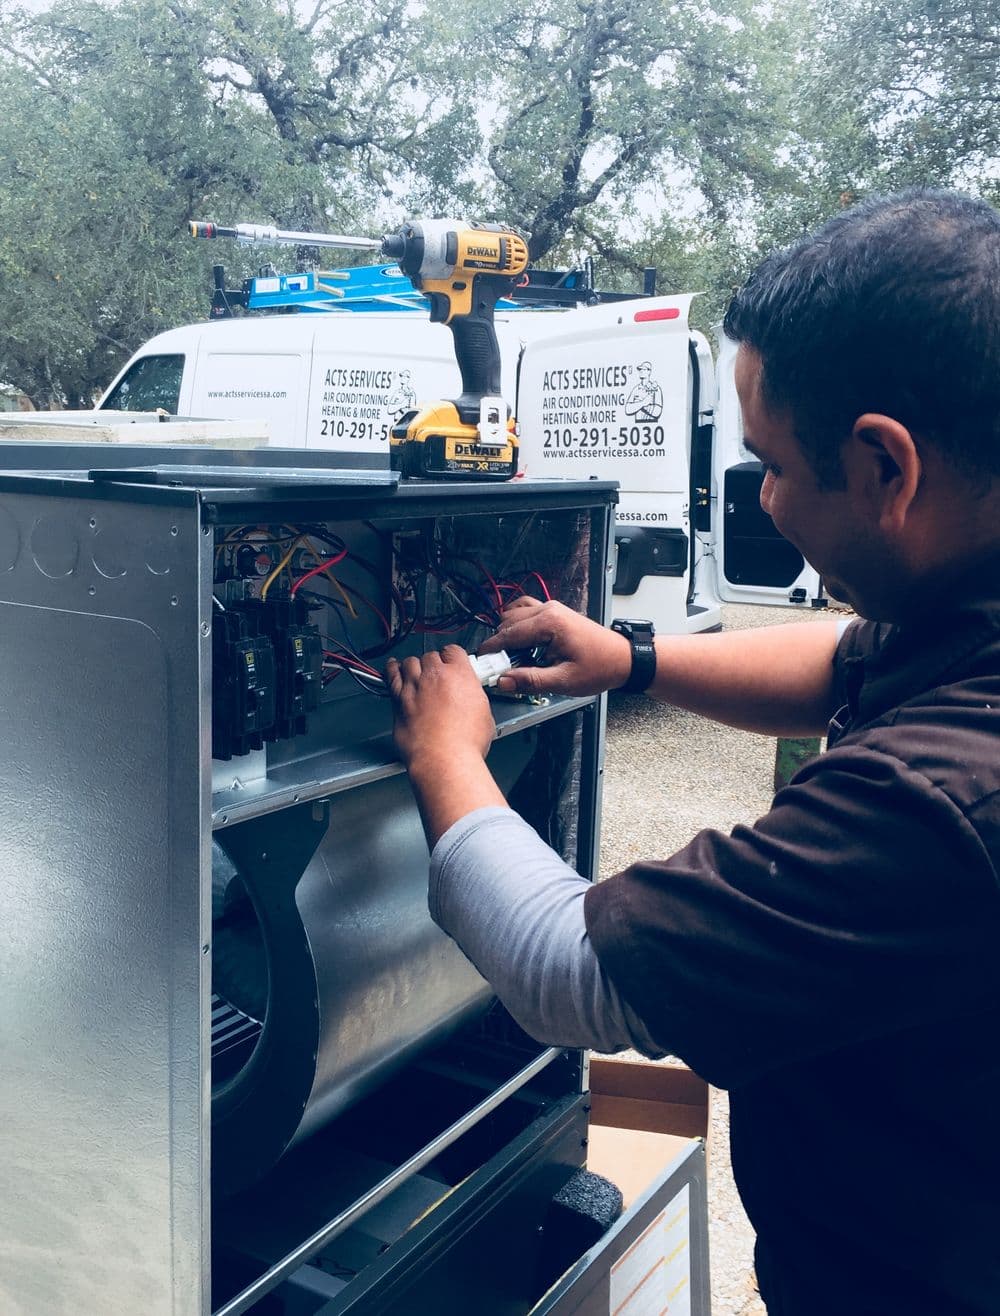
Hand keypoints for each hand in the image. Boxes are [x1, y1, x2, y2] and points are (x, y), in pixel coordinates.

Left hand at [387, 645, 506, 845]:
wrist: (444, 759)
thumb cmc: (465, 743)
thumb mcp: (484, 715)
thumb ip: (473, 698)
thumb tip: (471, 700)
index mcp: (460, 675)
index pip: (454, 651)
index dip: (452, 657)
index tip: (451, 662)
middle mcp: (435, 676)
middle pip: (430, 656)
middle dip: (433, 664)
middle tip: (436, 674)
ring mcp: (414, 687)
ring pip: (410, 663)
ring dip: (414, 666)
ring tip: (415, 670)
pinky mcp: (398, 701)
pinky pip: (391, 677)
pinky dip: (391, 670)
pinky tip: (392, 668)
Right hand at [478, 598, 631, 696]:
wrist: (623, 658)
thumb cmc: (600, 667)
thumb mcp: (564, 681)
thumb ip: (531, 680)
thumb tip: (503, 681)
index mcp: (550, 623)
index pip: (508, 634)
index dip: (491, 651)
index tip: (480, 665)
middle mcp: (548, 610)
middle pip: (508, 623)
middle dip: (499, 645)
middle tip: (499, 668)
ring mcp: (551, 608)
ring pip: (513, 615)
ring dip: (508, 634)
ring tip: (513, 658)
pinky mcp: (554, 613)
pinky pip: (525, 611)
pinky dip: (517, 625)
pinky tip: (521, 644)